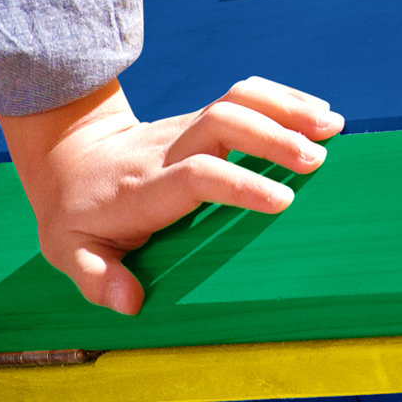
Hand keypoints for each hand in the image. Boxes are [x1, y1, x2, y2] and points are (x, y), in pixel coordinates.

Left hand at [3, 76, 342, 314]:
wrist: (67, 158)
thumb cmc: (75, 216)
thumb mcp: (69, 252)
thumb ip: (96, 278)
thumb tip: (129, 304)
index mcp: (142, 189)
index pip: (196, 176)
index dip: (240, 184)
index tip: (282, 200)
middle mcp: (167, 151)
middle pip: (222, 123)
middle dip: (273, 136)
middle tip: (318, 160)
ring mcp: (184, 130)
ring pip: (236, 99)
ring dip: (287, 108)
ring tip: (334, 127)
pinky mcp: (199, 119)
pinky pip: (244, 96)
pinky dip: (283, 99)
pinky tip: (318, 114)